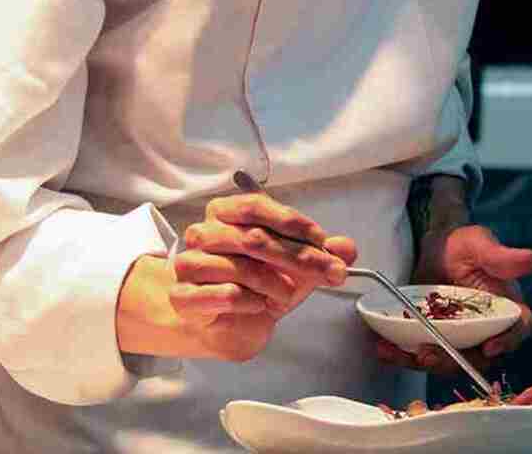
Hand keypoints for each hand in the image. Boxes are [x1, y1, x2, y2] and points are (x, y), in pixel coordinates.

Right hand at [167, 192, 358, 361]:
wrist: (224, 325)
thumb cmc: (256, 285)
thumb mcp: (294, 266)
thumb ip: (321, 253)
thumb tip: (346, 248)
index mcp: (225, 212)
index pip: (258, 205)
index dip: (295, 224)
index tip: (325, 244)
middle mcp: (203, 233)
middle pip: (254, 238)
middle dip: (302, 258)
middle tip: (332, 273)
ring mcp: (189, 264)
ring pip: (241, 267)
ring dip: (275, 284)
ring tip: (285, 295)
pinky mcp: (184, 297)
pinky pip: (226, 294)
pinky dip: (251, 302)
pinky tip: (257, 305)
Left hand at [374, 224, 531, 374]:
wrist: (435, 247)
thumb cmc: (464, 244)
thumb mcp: (480, 244)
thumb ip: (501, 256)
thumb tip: (531, 260)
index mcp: (507, 310)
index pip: (518, 330)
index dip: (508, 342)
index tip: (490, 347)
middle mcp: (486, 331)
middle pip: (478, 357)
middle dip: (453, 361)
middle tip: (428, 355)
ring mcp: (459, 340)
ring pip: (447, 362)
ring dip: (423, 363)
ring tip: (398, 353)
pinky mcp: (434, 341)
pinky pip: (420, 355)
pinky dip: (402, 356)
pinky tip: (383, 349)